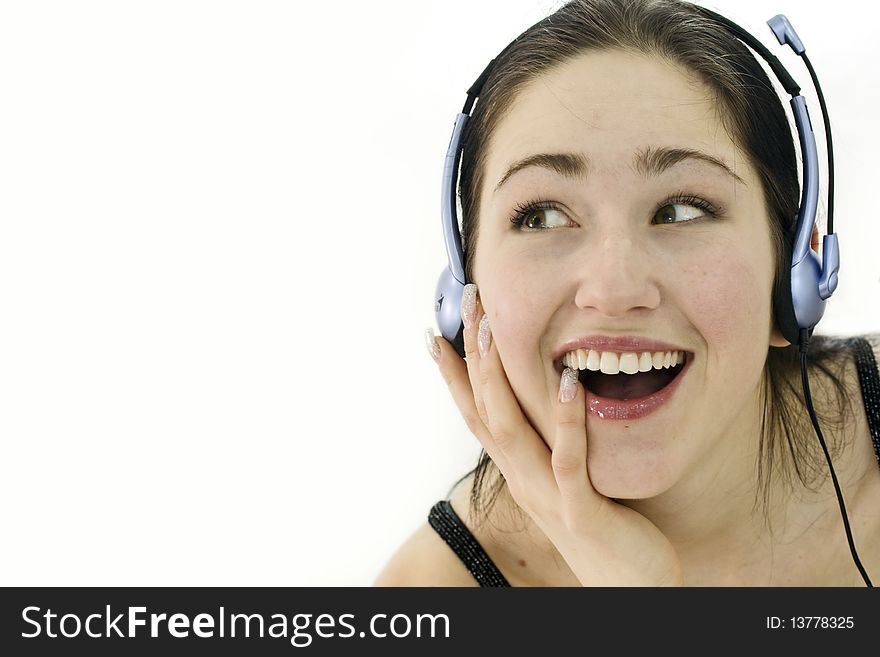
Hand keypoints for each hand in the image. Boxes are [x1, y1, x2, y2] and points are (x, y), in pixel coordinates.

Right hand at [427, 284, 682, 585]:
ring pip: (510, 429)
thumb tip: (543, 409)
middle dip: (470, 355)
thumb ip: (550, 445)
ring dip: (496, 378)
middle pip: (483, 410)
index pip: (476, 414)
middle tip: (466, 304)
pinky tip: (567, 380)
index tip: (437, 334)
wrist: (628, 588)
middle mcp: (522, 479)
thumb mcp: (567, 481)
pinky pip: (568, 459)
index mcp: (519, 470)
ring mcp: (546, 493)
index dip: (454, 376)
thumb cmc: (605, 531)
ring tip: (490, 330)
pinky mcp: (581, 509)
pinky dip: (565, 419)